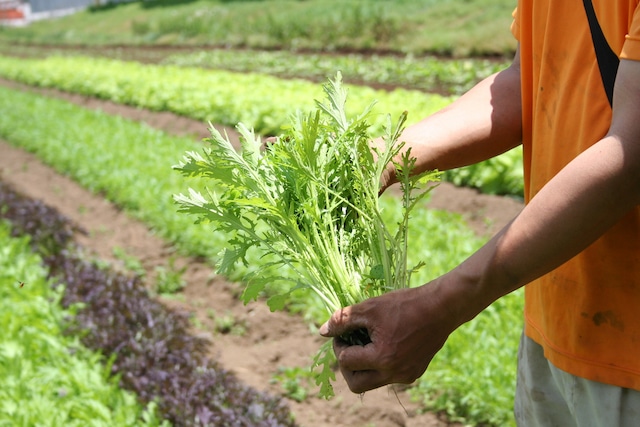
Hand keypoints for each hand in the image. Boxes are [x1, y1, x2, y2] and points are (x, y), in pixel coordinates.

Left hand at [319, 283, 458, 393]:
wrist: (442, 307)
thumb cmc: (404, 304)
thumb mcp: (369, 308)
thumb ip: (343, 320)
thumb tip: (322, 331)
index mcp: (382, 358)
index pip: (345, 361)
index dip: (338, 345)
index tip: (342, 333)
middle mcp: (394, 373)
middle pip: (356, 384)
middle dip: (347, 367)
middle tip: (349, 347)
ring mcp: (406, 376)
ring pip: (373, 381)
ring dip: (364, 366)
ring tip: (367, 342)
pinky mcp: (415, 372)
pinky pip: (389, 376)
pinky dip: (381, 363)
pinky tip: (385, 342)